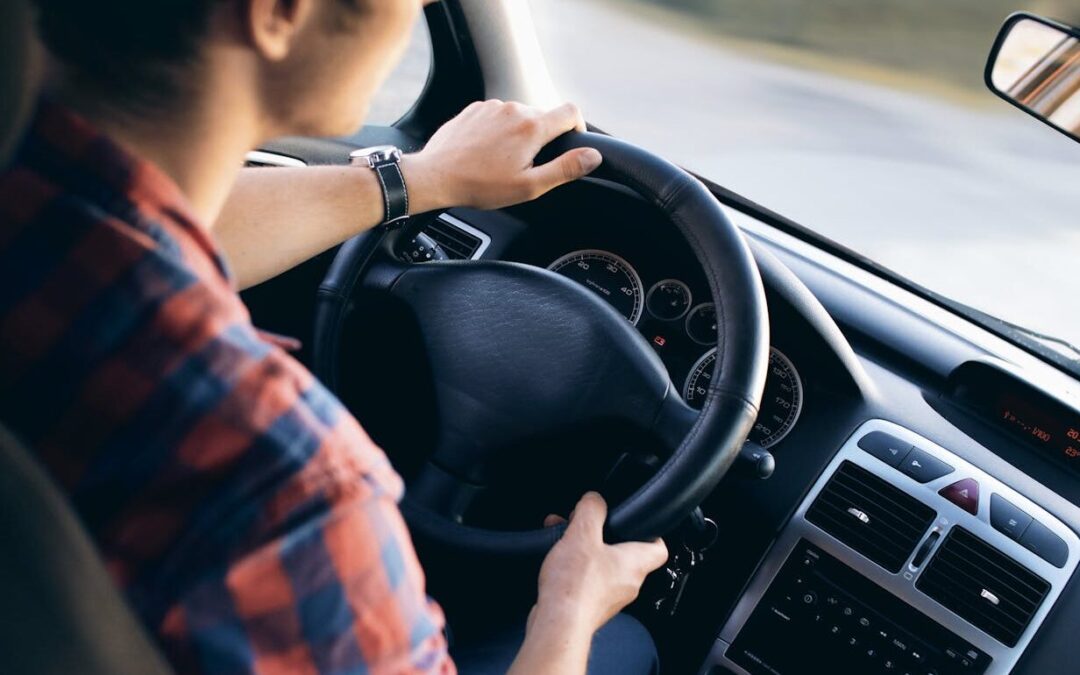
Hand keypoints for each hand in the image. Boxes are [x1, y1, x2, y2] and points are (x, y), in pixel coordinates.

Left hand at [401, 100, 602, 212]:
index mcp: (532, 127)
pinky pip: (497, 116)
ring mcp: (492, 106)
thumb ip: (565, 169)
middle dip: (542, 139)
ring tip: (502, 161)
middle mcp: (514, 109)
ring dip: (519, 135)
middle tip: (527, 166)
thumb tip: (593, 156)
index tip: (570, 144)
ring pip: (519, 116)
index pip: (571, 112)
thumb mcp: (529, 186)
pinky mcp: (475, 109)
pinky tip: (486, 152)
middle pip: (543, 116)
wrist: (435, 176)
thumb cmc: (480, 185)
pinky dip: (498, 131)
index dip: (577, 128)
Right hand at [532, 492, 667, 635]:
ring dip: (585, 550)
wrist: (558, 625)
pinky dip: (574, 568)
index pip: (659, 547)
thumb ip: (591, 510)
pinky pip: (587, 582)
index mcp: (635, 563)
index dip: (651, 532)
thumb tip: (594, 499)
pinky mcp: (591, 608)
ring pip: (603, 566)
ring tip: (564, 539)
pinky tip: (556, 562)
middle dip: (603, 536)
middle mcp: (628, 583)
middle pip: (625, 554)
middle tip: (587, 526)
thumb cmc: (575, 586)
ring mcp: (610, 598)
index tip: (638, 522)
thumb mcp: (582, 534)